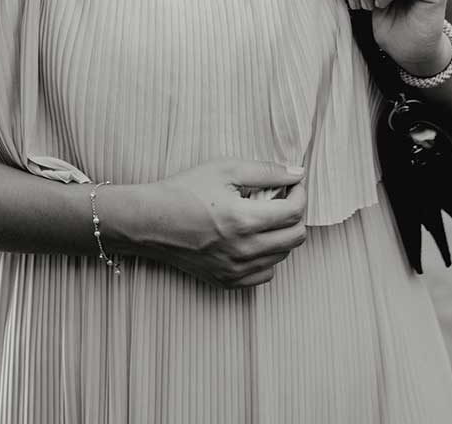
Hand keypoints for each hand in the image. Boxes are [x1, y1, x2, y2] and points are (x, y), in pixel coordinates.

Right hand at [104, 159, 308, 287]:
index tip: (293, 183)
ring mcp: (235, 270)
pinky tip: (254, 239)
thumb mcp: (226, 169)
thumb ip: (266, 171)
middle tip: (283, 200)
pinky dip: (268, 256)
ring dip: (282, 234)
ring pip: (283, 256)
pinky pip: (265, 273)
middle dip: (296, 214)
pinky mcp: (227, 281)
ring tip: (264, 217)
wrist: (150, 222)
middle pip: (296, 237)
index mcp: (243, 220)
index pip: (294, 212)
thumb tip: (298, 173)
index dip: (300, 193)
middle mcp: (243, 250)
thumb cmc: (185, 190)